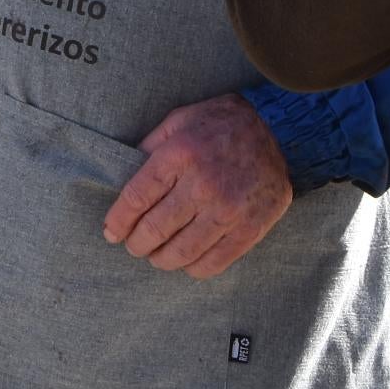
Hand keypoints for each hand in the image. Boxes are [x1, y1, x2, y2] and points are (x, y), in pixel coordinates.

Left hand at [100, 94, 294, 278]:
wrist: (277, 131)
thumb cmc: (221, 124)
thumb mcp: (179, 120)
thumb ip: (151, 147)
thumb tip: (125, 175)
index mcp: (180, 154)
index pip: (136, 199)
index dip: (118, 221)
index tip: (111, 232)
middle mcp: (203, 185)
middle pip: (155, 229)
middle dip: (136, 243)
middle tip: (133, 245)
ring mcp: (228, 210)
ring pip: (181, 252)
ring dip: (161, 259)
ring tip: (156, 255)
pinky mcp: (249, 229)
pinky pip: (213, 263)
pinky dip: (193, 268)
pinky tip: (186, 261)